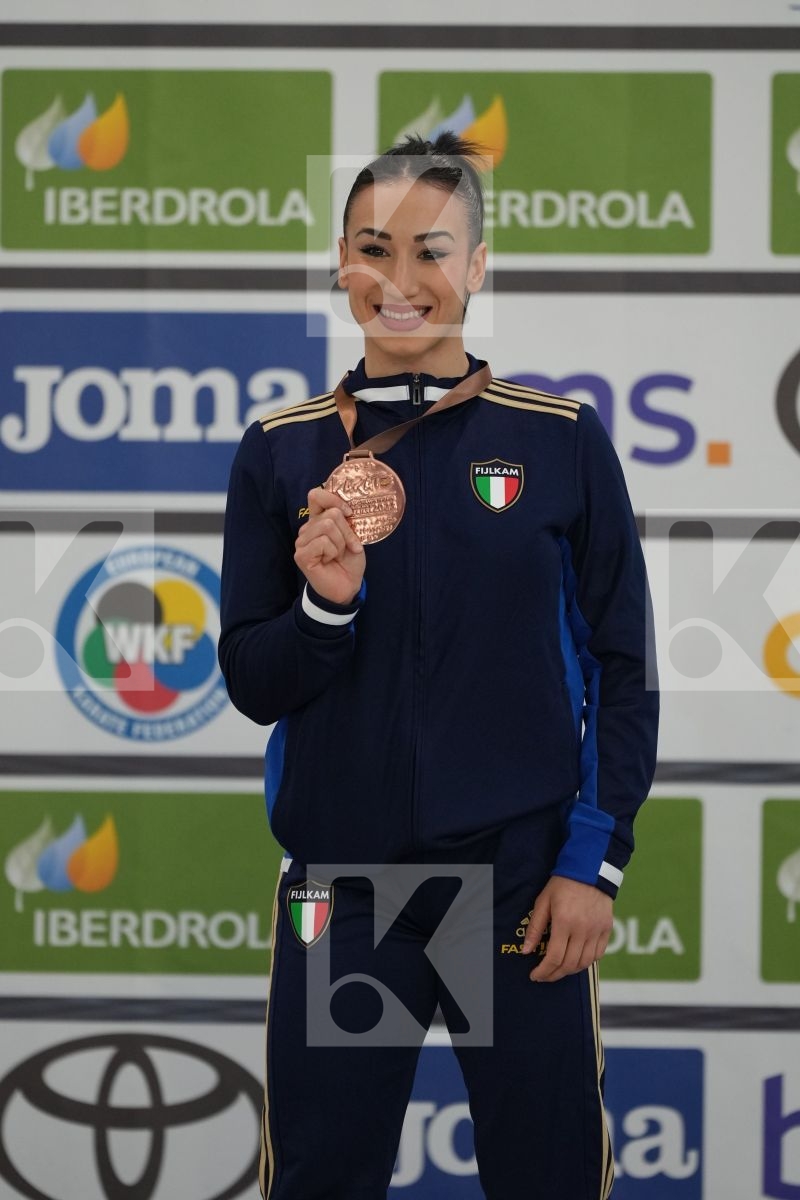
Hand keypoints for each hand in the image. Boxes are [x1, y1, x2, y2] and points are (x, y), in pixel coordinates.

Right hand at [294, 487, 365, 605]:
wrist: (346, 586)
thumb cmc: (349, 561)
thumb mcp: (353, 536)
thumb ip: (345, 520)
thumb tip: (344, 509)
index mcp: (318, 520)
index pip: (316, 495)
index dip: (334, 499)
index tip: (349, 513)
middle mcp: (307, 528)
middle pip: (331, 514)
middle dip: (346, 532)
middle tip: (346, 548)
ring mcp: (302, 541)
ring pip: (327, 526)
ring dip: (340, 543)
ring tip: (337, 555)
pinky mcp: (301, 554)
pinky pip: (322, 542)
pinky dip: (333, 552)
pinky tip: (328, 561)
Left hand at [521, 876, 612, 982]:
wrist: (589, 870)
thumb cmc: (562, 884)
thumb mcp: (543, 901)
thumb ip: (535, 927)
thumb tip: (526, 951)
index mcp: (564, 922)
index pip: (554, 957)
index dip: (543, 971)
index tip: (535, 976)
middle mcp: (583, 930)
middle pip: (569, 964)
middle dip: (554, 975)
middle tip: (544, 976)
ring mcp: (597, 931)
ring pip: (585, 963)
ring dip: (570, 971)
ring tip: (558, 970)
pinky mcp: (606, 929)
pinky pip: (598, 954)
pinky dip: (586, 962)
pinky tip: (576, 961)